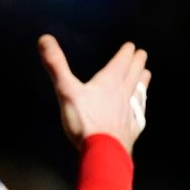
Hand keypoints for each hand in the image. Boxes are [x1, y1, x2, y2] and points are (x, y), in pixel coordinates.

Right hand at [38, 34, 149, 154]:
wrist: (103, 151)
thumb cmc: (84, 120)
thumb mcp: (66, 90)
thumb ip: (56, 65)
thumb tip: (44, 38)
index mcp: (110, 81)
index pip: (122, 61)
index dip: (126, 52)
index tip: (131, 46)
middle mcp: (124, 92)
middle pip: (134, 73)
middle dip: (137, 62)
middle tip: (141, 54)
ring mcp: (130, 110)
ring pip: (140, 90)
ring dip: (143, 80)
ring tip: (146, 74)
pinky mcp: (131, 126)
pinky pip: (139, 112)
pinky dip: (140, 105)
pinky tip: (139, 108)